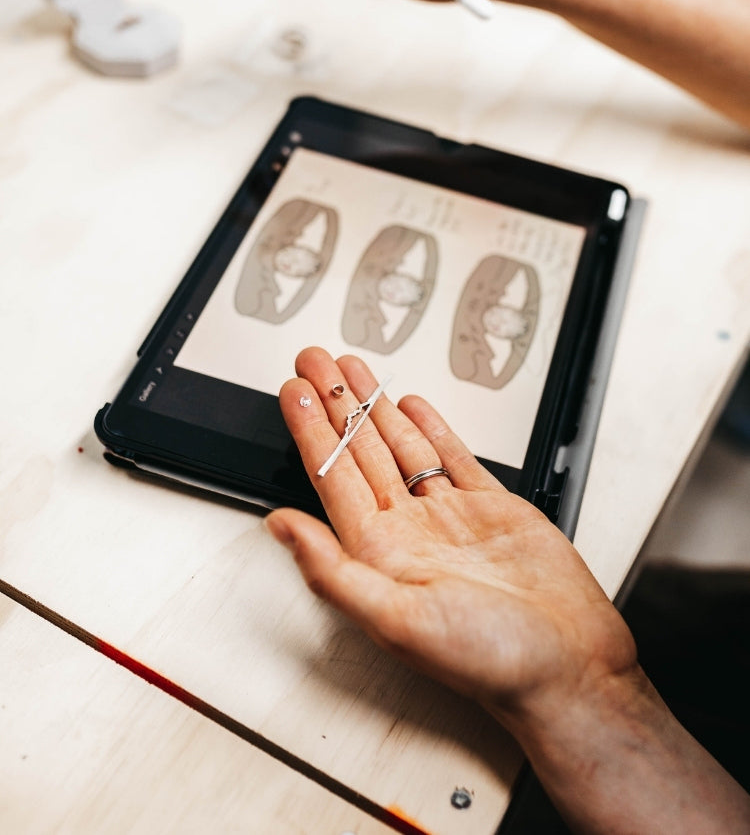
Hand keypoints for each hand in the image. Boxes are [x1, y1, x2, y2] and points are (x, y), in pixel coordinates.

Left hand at [267, 347, 635, 728]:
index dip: (310, 431)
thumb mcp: (397, 619)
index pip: (333, 477)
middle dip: (334, 402)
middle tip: (313, 360)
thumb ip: (333, 570)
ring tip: (351, 369)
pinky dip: (431, 428)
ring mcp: (449, 518)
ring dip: (374, 406)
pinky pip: (451, 458)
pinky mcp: (491, 510)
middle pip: (361, 451)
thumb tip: (279, 527)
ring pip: (402, 447)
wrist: (571, 667)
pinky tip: (411, 407)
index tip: (292, 392)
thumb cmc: (490, 661)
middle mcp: (409, 532)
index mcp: (380, 555)